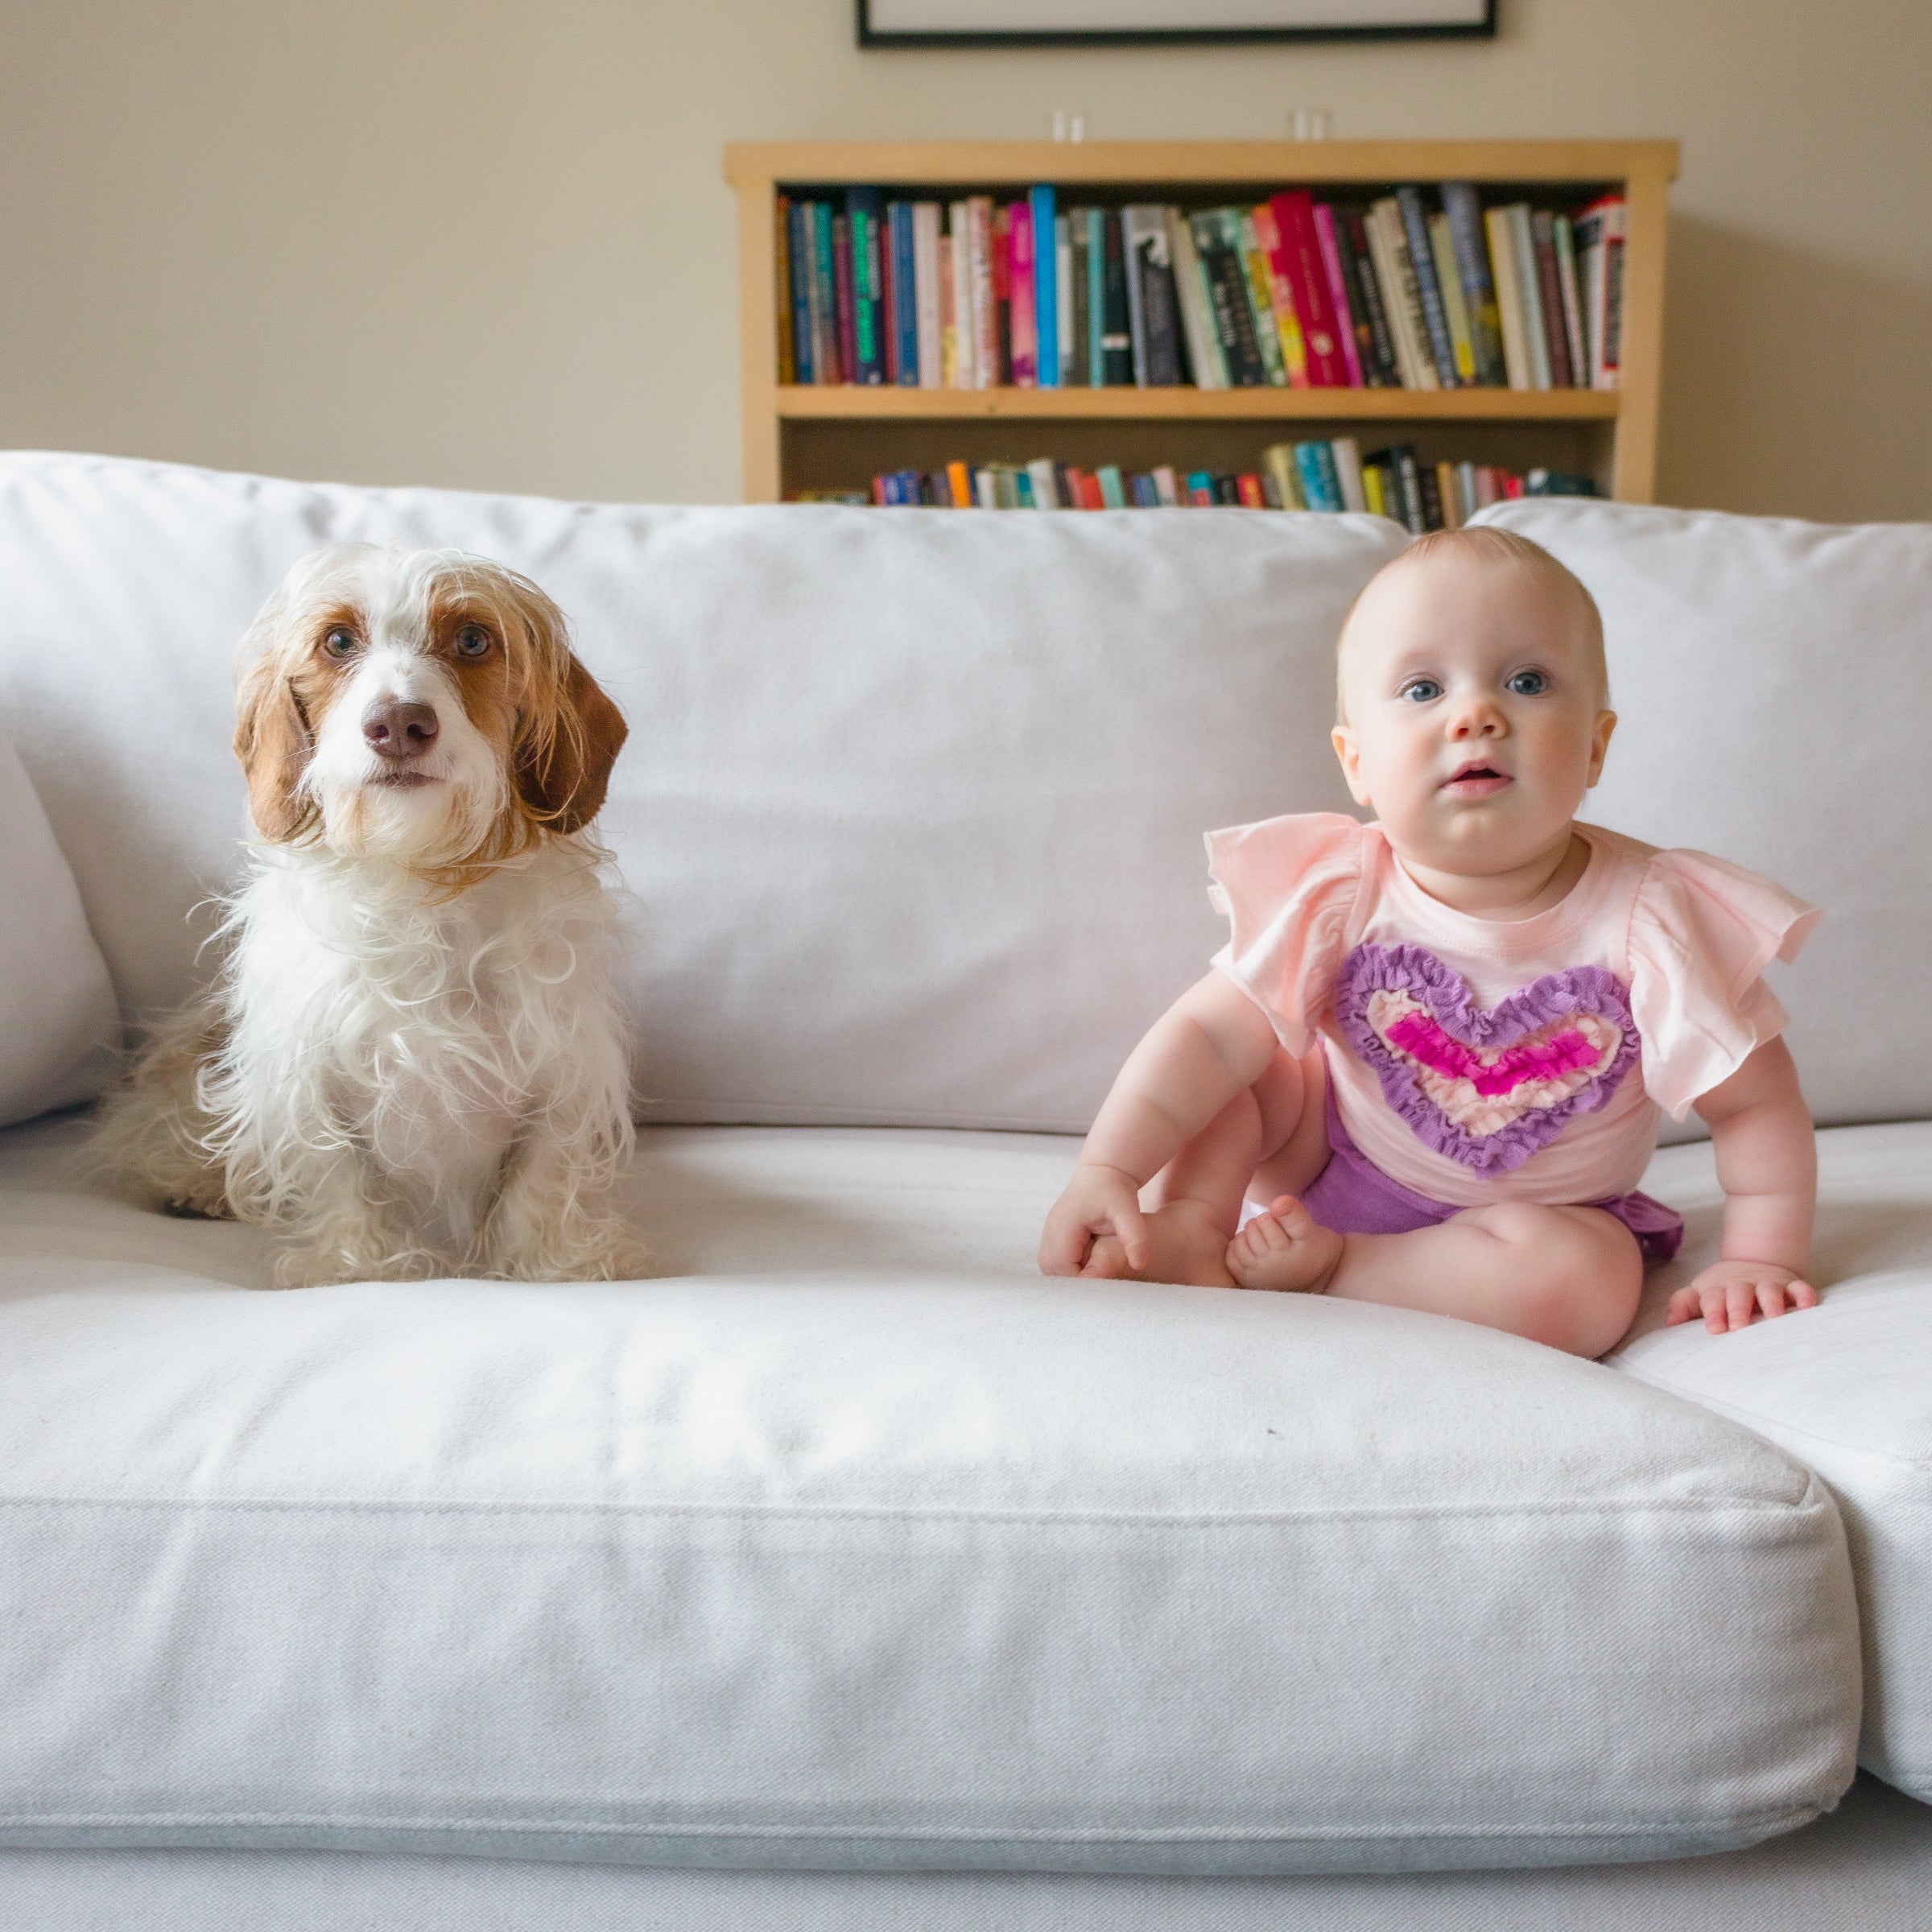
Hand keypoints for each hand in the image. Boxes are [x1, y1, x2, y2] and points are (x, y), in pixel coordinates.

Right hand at [1038, 1162, 1148, 1276]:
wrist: (1104, 1171)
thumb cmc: (1116, 1190)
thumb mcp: (1128, 1211)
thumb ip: (1135, 1237)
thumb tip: (1140, 1264)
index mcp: (1064, 1227)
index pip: (1065, 1270)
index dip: (1085, 1283)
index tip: (1109, 1283)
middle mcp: (1050, 1232)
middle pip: (1053, 1274)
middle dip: (1077, 1284)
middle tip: (1104, 1282)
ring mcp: (1048, 1234)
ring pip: (1051, 1270)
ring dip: (1072, 1277)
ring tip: (1098, 1272)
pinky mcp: (1052, 1235)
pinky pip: (1054, 1262)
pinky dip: (1070, 1268)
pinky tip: (1091, 1264)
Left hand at [1667, 1260, 1818, 1334]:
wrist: (1752, 1264)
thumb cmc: (1722, 1290)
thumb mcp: (1700, 1294)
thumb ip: (1683, 1305)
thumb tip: (1669, 1324)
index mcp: (1718, 1289)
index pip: (1712, 1299)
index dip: (1713, 1312)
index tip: (1715, 1328)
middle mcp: (1742, 1285)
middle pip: (1739, 1294)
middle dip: (1738, 1310)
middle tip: (1739, 1327)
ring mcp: (1767, 1283)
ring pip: (1770, 1290)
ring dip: (1771, 1303)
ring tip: (1774, 1318)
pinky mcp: (1790, 1284)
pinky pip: (1800, 1288)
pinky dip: (1804, 1295)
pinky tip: (1808, 1306)